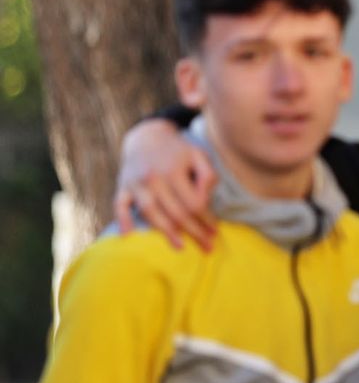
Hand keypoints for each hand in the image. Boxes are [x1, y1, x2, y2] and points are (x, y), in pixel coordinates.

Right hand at [114, 119, 217, 250]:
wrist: (147, 136)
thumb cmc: (178, 151)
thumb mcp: (199, 155)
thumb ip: (207, 176)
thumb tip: (205, 201)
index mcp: (174, 171)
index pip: (193, 202)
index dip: (206, 218)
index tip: (216, 231)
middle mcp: (154, 178)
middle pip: (175, 212)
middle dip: (193, 231)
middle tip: (207, 247)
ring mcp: (136, 183)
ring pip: (150, 212)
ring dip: (166, 232)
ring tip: (181, 247)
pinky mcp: (123, 186)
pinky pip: (119, 204)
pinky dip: (122, 219)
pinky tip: (128, 235)